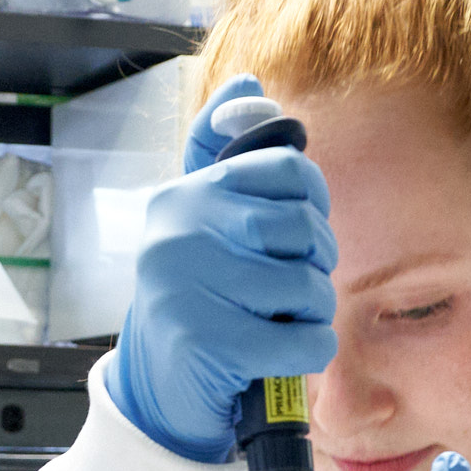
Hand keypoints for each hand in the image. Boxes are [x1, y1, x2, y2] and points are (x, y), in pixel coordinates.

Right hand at [110, 76, 336, 463]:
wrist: (156, 386)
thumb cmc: (194, 295)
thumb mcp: (199, 219)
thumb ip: (221, 152)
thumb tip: (247, 84)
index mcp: (186, 194)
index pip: (290, 169)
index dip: (313, 203)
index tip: (298, 235)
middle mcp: (179, 230)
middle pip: (304, 228)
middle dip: (315, 264)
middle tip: (291, 288)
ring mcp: (189, 285)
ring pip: (308, 286)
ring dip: (311, 314)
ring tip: (281, 322)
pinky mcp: (209, 342)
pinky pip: (305, 339)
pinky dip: (308, 352)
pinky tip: (283, 354)